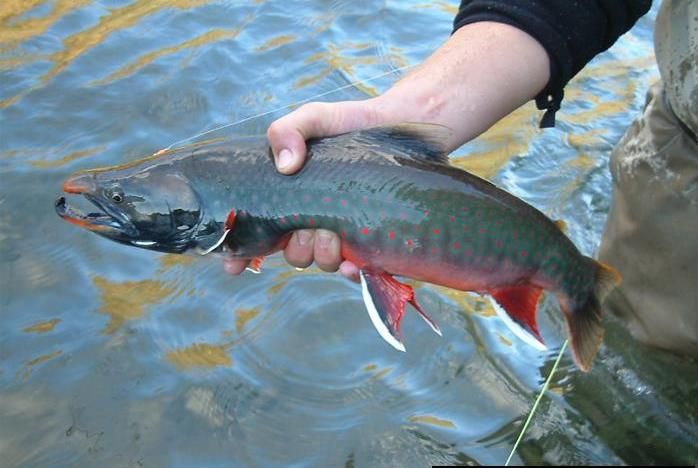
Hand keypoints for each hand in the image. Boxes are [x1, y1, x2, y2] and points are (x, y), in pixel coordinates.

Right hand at [224, 99, 385, 280]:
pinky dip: (352, 271)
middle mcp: (313, 222)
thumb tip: (286, 166)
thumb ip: (288, 131)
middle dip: (296, 248)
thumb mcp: (314, 118)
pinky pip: (358, 268)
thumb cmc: (350, 123)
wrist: (400, 123)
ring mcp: (343, 233)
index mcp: (291, 200)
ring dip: (323, 255)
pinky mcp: (371, 239)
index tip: (233, 264)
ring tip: (332, 234)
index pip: (259, 233)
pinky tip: (354, 263)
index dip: (241, 253)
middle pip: (294, 254)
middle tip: (305, 228)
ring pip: (323, 261)